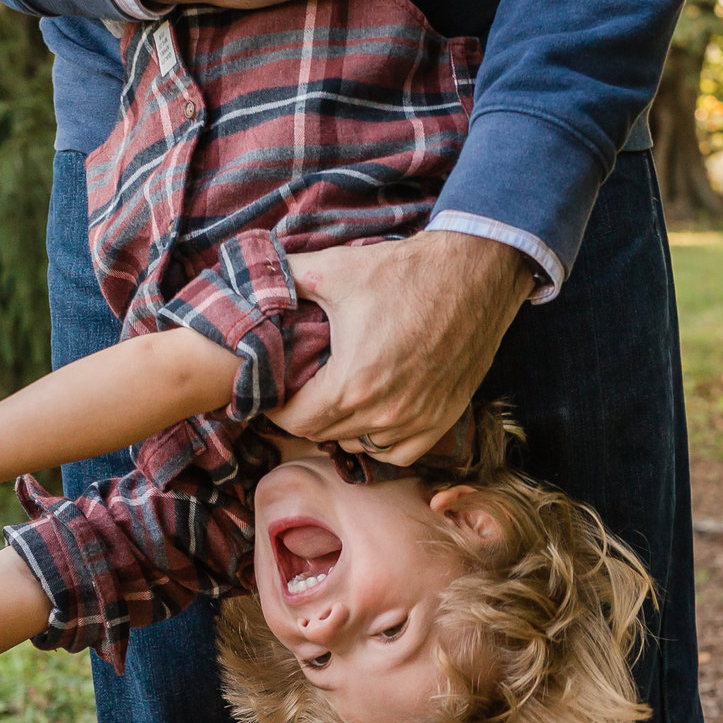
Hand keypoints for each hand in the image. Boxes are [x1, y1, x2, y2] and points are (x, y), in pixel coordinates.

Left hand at [272, 234, 534, 465]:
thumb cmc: (404, 272)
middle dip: (305, 417)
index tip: (274, 394)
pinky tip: (371, 417)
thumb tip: (248, 280)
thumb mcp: (334, 269)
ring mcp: (416, 421)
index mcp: (352, 383)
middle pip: (324, 435)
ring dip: (341, 429)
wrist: (474, 274)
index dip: (277, 410)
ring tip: (333, 402)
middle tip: (298, 394)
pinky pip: (398, 453)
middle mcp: (384, 413)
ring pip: (359, 446)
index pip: (296, 421)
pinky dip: (379, 443)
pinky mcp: (442, 420)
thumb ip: (282, 277)